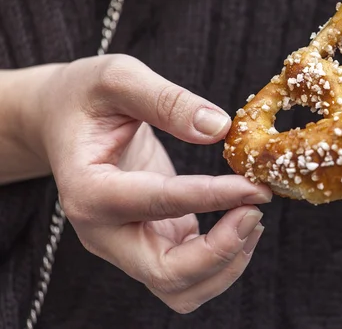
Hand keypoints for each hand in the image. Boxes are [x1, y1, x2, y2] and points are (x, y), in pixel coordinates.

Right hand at [31, 54, 271, 313]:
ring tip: (253, 216)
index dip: (211, 198)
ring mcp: (125, 243)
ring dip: (226, 263)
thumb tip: (218, 127)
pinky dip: (222, 258)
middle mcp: (103, 231)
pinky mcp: (148, 240)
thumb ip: (167, 100)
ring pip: (181, 287)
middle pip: (167, 273)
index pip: (156, 204)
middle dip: (222, 249)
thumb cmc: (85, 95)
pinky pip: (189, 273)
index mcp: (89, 189)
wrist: (61, 117)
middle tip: (257, 207)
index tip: (254, 186)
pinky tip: (241, 219)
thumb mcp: (118, 77)